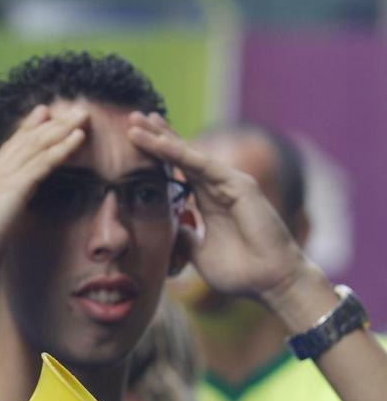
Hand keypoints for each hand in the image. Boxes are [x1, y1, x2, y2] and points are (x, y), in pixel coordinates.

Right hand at [0, 103, 88, 286]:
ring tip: (83, 114)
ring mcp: (3, 179)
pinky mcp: (14, 188)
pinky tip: (79, 136)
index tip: (42, 116)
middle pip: (26, 141)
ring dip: (62, 128)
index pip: (10, 150)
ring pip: (37, 146)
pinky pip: (44, 162)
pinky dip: (63, 147)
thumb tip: (2, 231)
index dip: (27, 132)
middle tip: (71, 108)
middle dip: (50, 123)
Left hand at [127, 113, 314, 305]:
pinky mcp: (239, 186)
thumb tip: (169, 224)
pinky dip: (179, 153)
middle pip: (182, 154)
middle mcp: (219, 186)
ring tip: (136, 122)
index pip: (178, 170)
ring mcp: (229, 183)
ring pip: (189, 154)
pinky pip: (203, 165)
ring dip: (161, 139)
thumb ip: (184, 235)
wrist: (270, 284)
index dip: (157, 154)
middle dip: (157, 135)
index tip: (133, 139)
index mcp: (208, 200)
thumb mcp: (199, 252)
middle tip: (130, 117)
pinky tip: (159, 142)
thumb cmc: (240, 272)